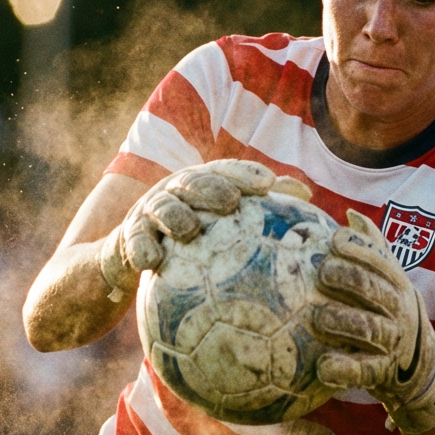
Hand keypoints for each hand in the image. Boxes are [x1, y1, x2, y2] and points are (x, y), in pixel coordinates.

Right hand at [97, 159, 310, 301]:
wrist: (128, 260)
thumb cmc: (186, 242)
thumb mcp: (219, 225)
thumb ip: (259, 210)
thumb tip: (308, 197)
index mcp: (201, 187)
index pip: (225, 173)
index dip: (245, 174)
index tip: (268, 184)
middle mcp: (175, 193)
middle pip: (193, 183)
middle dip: (211, 189)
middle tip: (231, 202)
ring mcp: (148, 213)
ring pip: (161, 208)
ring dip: (175, 216)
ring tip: (190, 230)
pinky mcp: (126, 237)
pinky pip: (132, 242)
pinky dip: (140, 249)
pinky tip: (150, 261)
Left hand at [311, 210, 434, 434]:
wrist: (419, 372)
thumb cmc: (393, 316)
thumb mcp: (391, 281)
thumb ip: (374, 250)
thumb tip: (351, 214)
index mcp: (397, 285)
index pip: (379, 261)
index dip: (357, 249)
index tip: (334, 241)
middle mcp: (399, 310)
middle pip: (374, 289)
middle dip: (347, 278)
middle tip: (321, 273)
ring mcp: (393, 342)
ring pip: (369, 328)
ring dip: (342, 320)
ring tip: (318, 317)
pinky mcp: (383, 373)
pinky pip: (364, 371)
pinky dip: (344, 369)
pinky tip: (324, 366)